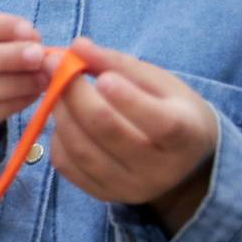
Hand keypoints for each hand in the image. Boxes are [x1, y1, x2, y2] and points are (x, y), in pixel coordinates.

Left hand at [47, 41, 219, 231]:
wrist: (182, 162)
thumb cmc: (171, 110)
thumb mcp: (158, 82)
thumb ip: (118, 63)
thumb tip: (77, 46)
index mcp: (186, 136)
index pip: (159, 123)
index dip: (127, 98)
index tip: (101, 74)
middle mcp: (160, 170)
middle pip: (108, 132)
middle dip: (75, 94)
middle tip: (55, 65)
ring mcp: (130, 188)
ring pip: (81, 151)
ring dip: (60, 113)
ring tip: (55, 88)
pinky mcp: (105, 195)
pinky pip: (68, 167)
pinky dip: (57, 138)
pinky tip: (63, 118)